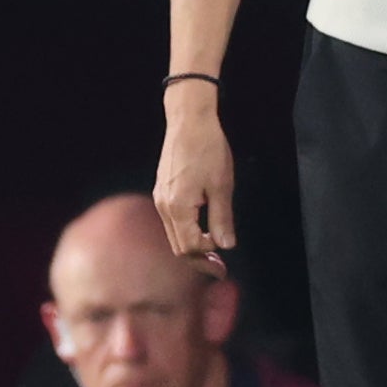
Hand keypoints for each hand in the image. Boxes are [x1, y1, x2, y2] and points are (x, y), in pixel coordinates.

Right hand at [156, 89, 236, 270]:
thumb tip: (226, 245)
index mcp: (178, 207)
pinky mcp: (162, 191)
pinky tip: (202, 228)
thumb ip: (222, 219)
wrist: (189, 120)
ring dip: (192, 246)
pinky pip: (171, 221)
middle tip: (219, 266)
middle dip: (198, 259)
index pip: (189, 248)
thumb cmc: (208, 149)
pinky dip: (186, 231)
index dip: (207, 260)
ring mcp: (160, 198)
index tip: (224, 266)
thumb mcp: (222, 186)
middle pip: (178, 247)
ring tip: (213, 249)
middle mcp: (164, 205)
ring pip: (174, 235)